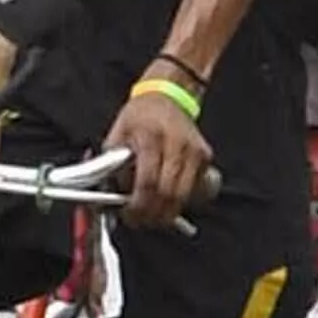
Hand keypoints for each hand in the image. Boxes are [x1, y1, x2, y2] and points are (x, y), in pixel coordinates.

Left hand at [103, 88, 212, 226]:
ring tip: (153, 215)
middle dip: (154, 214)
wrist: (168, 97)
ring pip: (184, 195)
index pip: (148, 182)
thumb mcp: (117, 134)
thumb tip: (112, 195)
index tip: (131, 215)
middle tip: (141, 220)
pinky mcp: (205, 157)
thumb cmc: (140, 115)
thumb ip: (112, 164)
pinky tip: (169, 202)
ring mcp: (194, 151)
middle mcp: (176, 144)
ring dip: (168, 212)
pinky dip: (182, 200)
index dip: (140, 205)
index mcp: (151, 137)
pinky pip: (194, 188)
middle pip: (169, 193)